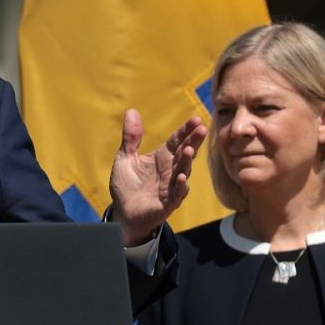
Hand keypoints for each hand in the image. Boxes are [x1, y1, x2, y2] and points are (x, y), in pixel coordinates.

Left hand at [108, 110, 206, 244]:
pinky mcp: (168, 202)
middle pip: (184, 153)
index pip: (176, 141)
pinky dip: (180, 186)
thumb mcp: (125, 159)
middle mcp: (170, 170)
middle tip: (201, 128)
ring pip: (183, 171)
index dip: (186, 130)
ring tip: (189, 150)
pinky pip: (176, 194)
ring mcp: (171, 186)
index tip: (196, 119)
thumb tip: (131, 111)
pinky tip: (181, 178)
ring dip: (187, 162)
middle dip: (193, 141)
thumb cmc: (127, 186)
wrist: (122, 214)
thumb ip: (130, 138)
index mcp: (161, 157)